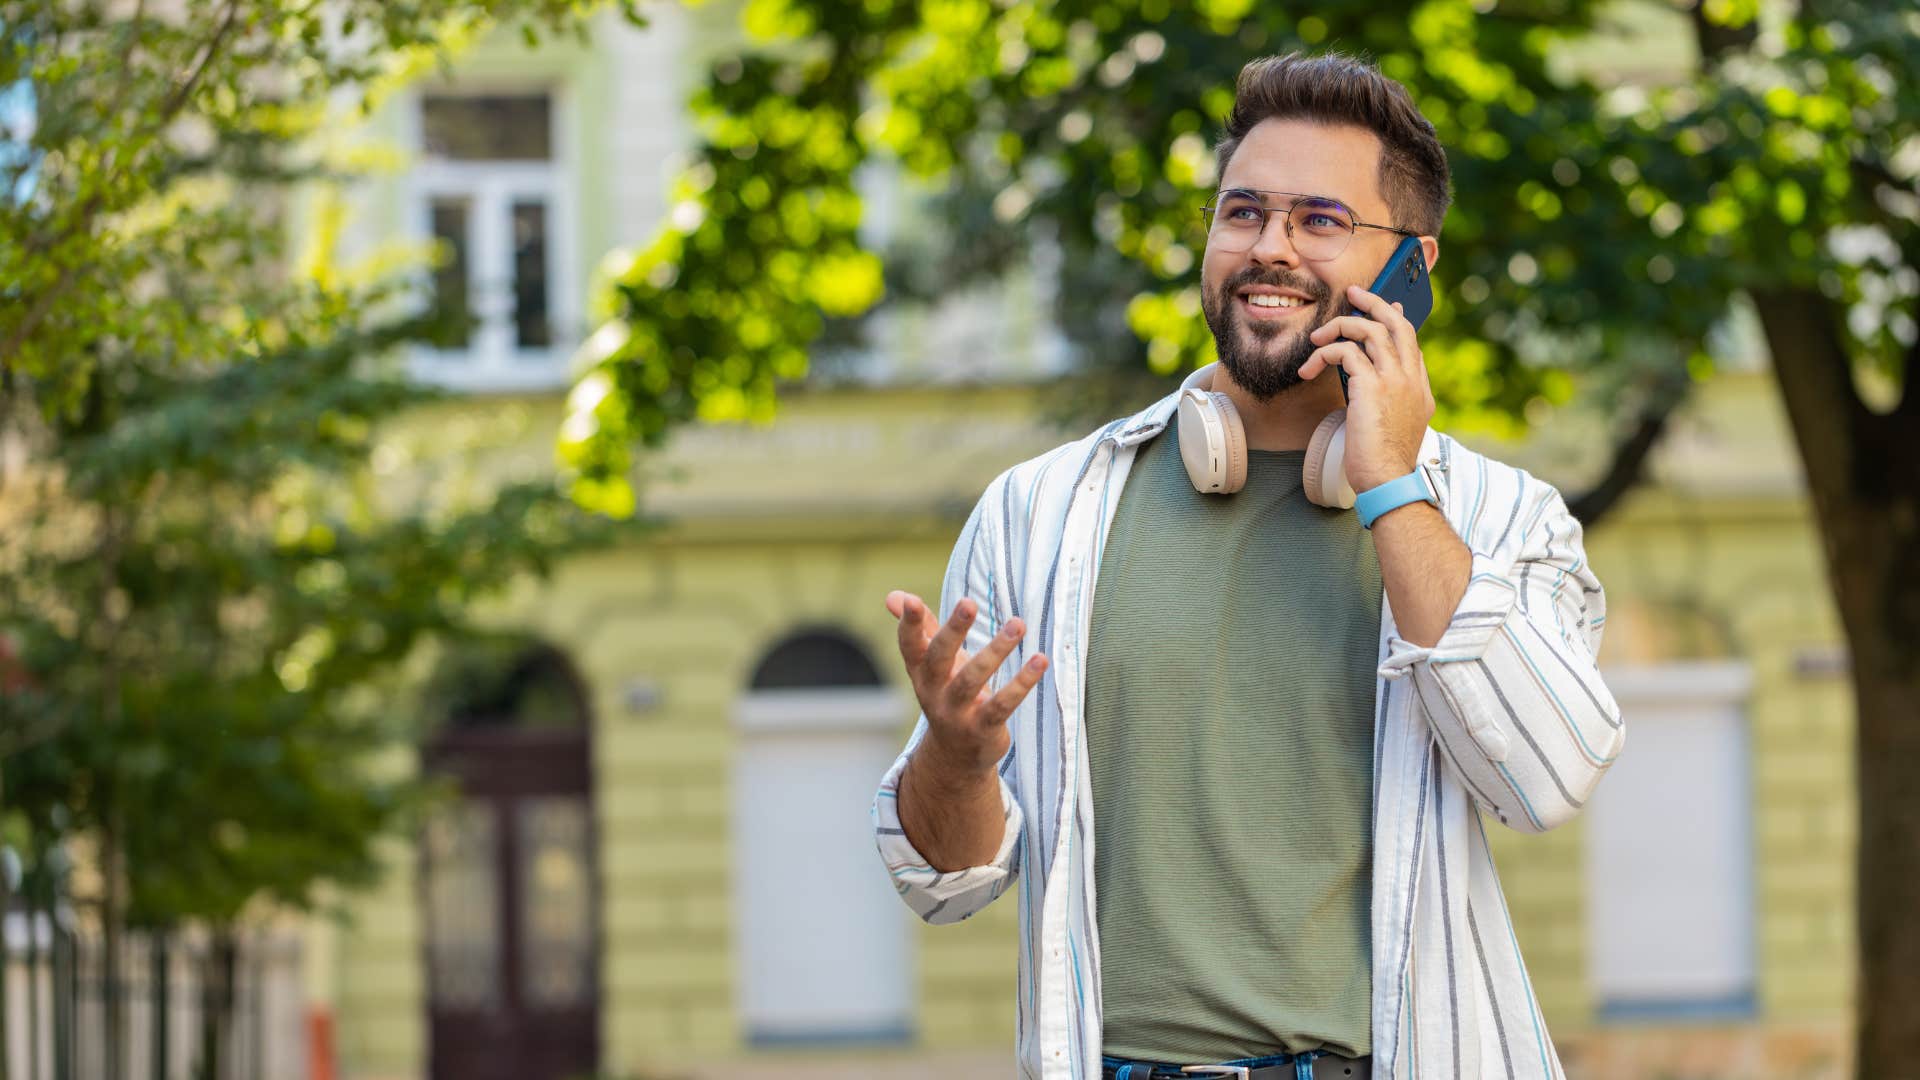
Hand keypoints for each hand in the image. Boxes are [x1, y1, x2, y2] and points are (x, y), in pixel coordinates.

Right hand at [886, 590, 1047, 777]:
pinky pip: (1002, 704)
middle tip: (968, 602)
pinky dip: (1021, 684)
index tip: (912, 601)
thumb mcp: (933, 664)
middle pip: (938, 658)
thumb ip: (921, 629)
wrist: (955, 755)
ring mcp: (957, 712)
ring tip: (1017, 623)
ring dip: (996, 650)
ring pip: (972, 679)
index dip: (909, 624)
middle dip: (952, 630)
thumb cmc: (947, 693)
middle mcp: (933, 691)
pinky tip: (1039, 660)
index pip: (910, 645)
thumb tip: (894, 596)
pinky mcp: (983, 728)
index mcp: (920, 671)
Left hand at [1298, 283, 1435, 491]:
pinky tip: (1309, 368)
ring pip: (1370, 330)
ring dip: (1339, 326)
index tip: (1384, 308)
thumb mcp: (1393, 428)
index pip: (1411, 343)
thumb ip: (1388, 402)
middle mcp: (1412, 380)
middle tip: (1353, 293)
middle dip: (1374, 302)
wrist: (1389, 482)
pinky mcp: (1372, 387)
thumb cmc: (1384, 463)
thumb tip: (1367, 387)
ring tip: (1316, 339)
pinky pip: (1346, 352)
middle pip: (1397, 324)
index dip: (1395, 321)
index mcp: (1420, 390)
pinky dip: (1324, 353)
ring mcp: (1395, 381)